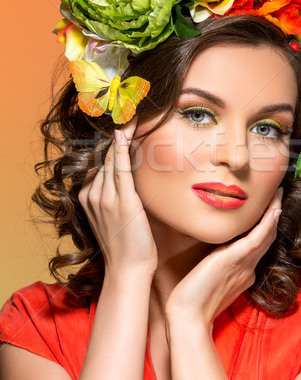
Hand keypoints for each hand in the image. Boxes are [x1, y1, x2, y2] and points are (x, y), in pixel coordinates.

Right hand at [78, 116, 157, 275]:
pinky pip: (120, 169)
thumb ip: (119, 194)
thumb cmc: (128, 245)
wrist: (128, 269)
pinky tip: (125, 133)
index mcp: (89, 196)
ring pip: (112, 159)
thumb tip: (132, 177)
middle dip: (118, 134)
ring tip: (132, 115)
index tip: (124, 123)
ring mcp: (104, 197)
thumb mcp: (118, 216)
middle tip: (129, 110)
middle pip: (105, 156)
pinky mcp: (121, 202)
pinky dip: (122, 149)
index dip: (113, 142)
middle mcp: (93, 194)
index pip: (101, 161)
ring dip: (122, 136)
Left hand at [165, 187, 282, 328]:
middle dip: (275, 214)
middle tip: (279, 193)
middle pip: (267, 237)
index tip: (269, 208)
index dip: (267, 225)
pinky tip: (273, 210)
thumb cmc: (192, 300)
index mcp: (243, 272)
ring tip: (278, 193)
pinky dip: (266, 224)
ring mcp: (244, 265)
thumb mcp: (209, 278)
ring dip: (274, 212)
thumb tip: (215, 254)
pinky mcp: (233, 261)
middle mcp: (248, 268)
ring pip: (266, 235)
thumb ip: (217, 266)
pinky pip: (256, 240)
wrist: (187, 317)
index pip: (259, 244)